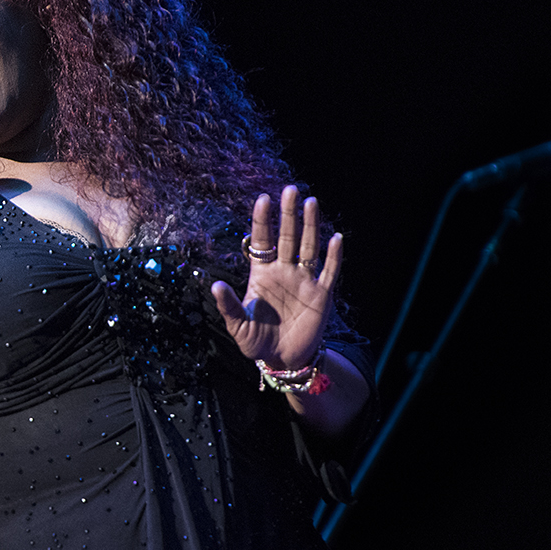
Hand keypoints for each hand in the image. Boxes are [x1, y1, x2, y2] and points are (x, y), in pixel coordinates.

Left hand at [211, 185, 342, 369]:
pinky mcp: (321, 296)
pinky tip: (335, 238)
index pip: (262, 242)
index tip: (262, 198)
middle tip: (290, 190)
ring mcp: (304, 282)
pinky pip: (329, 272)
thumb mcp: (238, 325)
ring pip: (309, 248)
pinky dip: (333, 256)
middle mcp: (284, 272)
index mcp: (262, 275)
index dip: (262, 221)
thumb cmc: (256, 341)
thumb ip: (228, 305)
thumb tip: (215, 285)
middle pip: (287, 237)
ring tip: (311, 202)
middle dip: (288, 214)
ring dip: (310, 226)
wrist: (282, 359)